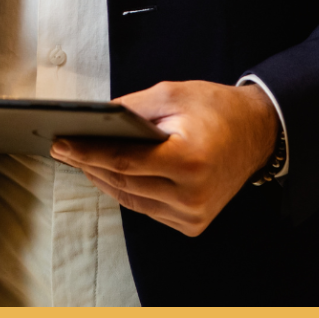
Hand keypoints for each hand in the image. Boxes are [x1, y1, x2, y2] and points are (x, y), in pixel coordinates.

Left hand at [49, 80, 278, 235]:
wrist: (257, 133)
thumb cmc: (215, 107)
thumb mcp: (173, 93)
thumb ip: (133, 107)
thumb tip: (96, 118)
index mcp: (188, 160)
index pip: (124, 161)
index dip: (88, 153)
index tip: (61, 144)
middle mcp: (191, 195)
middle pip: (125, 183)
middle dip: (89, 164)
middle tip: (63, 149)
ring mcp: (193, 215)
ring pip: (133, 200)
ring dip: (104, 180)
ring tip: (80, 161)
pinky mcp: (193, 224)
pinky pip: (148, 209)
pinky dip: (127, 192)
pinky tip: (109, 175)